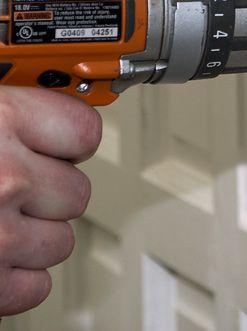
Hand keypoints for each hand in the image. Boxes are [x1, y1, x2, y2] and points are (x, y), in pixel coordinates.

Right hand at [0, 87, 101, 315]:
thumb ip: (9, 109)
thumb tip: (47, 112)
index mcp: (2, 120)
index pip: (86, 130)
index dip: (64, 140)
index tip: (48, 144)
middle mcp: (8, 178)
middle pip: (78, 191)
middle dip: (45, 193)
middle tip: (2, 187)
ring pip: (60, 242)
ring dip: (30, 237)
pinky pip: (34, 288)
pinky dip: (12, 280)